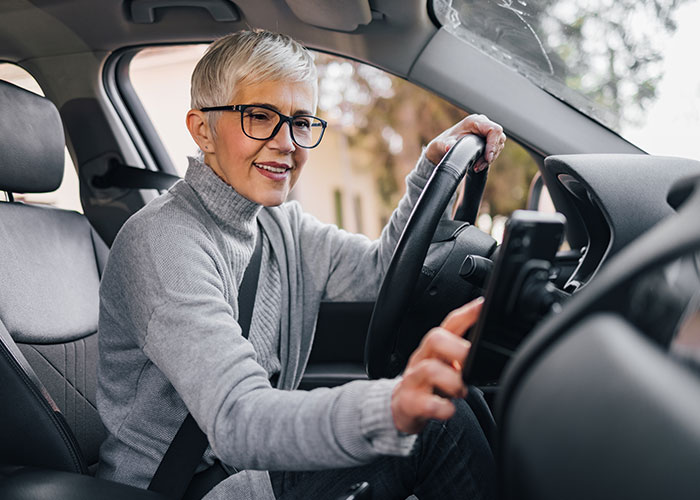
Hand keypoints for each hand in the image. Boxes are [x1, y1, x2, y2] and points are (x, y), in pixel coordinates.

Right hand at [391, 297, 483, 433]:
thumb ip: (465, 356)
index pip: (450, 323)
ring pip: (429, 370)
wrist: (402, 407)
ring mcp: (414, 380)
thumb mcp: (447, 365)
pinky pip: (425, 404)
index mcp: (435, 348)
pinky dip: (442, 408)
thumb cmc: (430, 384)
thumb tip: (491, 347)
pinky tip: (449, 409)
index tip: (483, 305)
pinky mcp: (409, 403)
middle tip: (471, 362)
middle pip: (434, 339)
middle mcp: (422, 359)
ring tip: (461, 391)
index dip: (467, 313)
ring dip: (452, 381)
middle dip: (457, 348)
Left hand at [425, 115, 505, 171]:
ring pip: (498, 144)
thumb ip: (448, 144)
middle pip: (499, 137)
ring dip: (490, 158)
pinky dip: (489, 158)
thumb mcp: (445, 143)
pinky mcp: (489, 138)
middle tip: (479, 165)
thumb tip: (449, 147)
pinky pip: (496, 148)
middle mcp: (483, 123)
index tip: (488, 158)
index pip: (494, 130)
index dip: (493, 144)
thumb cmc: (446, 142)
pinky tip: (480, 165)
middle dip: (491, 154)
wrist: (445, 145)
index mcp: (474, 121)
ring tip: (477, 167)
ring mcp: (487, 130)